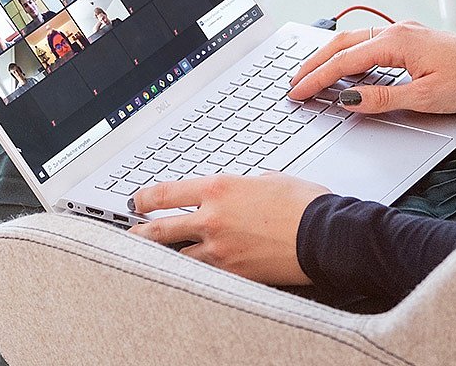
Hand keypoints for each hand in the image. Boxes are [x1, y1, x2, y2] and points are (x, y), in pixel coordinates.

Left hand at [130, 173, 328, 284]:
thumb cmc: (304, 204)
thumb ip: (242, 186)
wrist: (324, 235)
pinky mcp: (234, 274)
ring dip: (162, 258)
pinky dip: (193, 273)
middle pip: (159, 230)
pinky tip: (185, 275)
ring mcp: (220, 251)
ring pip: (176, 258)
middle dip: (139, 233)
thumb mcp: (269, 180)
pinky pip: (203, 275)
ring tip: (150, 259)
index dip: (143, 199)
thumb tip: (235, 192)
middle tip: (130, 235)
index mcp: (219, 189)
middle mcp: (212, 219)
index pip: (164, 194)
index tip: (136, 203)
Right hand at [288, 19, 455, 114]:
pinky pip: (370, 44)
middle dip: (314, 64)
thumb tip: (348, 101)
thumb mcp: (424, 98)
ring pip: (354, 42)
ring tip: (311, 75)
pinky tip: (346, 68)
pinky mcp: (411, 39)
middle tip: (294, 83)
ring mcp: (403, 33)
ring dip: (330, 58)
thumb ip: (382, 98)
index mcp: (395, 43)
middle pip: (342, 45)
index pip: (344, 62)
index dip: (318, 79)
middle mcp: (395, 32)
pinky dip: (350, 55)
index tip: (298, 92)